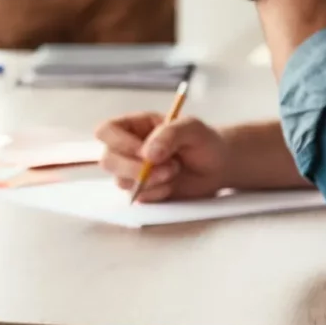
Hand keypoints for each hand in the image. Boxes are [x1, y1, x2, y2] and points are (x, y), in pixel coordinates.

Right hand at [95, 112, 229, 201]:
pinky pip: (138, 197)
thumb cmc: (204, 141)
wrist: (219, 166)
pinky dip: (157, 194)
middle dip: (135, 169)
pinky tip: (172, 185)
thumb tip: (147, 154)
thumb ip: (169, 134)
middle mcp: (127, 148)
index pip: (106, 132)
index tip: (145, 152)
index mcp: (132, 126)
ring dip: (150, 182)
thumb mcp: (192, 128)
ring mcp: (132, 171)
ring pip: (120, 181)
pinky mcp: (143, 191)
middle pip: (108, 161)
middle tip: (167, 169)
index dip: (119, 143)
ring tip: (174, 173)